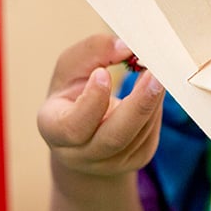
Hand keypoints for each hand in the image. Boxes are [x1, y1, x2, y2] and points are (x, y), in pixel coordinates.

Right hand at [37, 34, 165, 177]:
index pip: (73, 126)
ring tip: (157, 73)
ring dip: (151, 101)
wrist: (82, 131)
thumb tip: (126, 46)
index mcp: (54, 130)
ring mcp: (110, 163)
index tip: (104, 72)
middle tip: (155, 74)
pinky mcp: (135, 160)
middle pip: (114, 138)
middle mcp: (80, 154)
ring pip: (137, 135)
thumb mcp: (70, 69)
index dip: (92, 101)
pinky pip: (149, 134)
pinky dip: (155, 109)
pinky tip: (152, 90)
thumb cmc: (71, 94)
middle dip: (138, 105)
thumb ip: (92, 52)